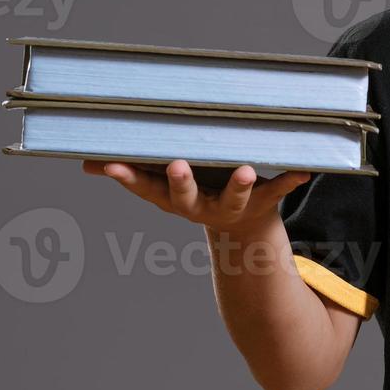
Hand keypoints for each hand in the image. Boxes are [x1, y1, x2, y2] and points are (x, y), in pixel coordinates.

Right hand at [82, 159, 311, 235]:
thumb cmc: (196, 190)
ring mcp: (232, 205)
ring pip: (235, 197)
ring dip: (241, 185)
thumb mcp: (163, 184)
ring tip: (247, 171)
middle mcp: (200, 206)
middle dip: (181, 182)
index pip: (145, 188)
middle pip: (187, 196)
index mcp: (172, 199)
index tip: (113, 166)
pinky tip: (305, 171)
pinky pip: (279, 190)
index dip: (128, 179)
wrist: (242, 227)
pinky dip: (291, 180)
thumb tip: (83, 162)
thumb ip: (131, 171)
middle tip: (177, 165)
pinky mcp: (263, 201)